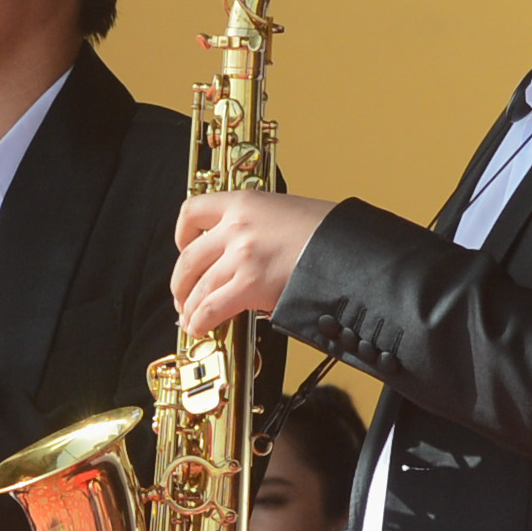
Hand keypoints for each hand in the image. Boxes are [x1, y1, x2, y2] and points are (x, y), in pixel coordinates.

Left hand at [172, 188, 335, 333]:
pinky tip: (200, 328)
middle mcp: (237, 226)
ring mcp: (241, 255)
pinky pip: (212, 307)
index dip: (182, 233)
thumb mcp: (286, 213)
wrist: (350, 248)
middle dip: (181, 283)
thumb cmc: (329, 233)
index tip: (184, 247)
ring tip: (191, 320)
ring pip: (198, 287)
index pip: (193, 210)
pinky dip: (201, 321)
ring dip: (190, 308)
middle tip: (183, 296)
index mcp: (244, 202)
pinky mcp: (250, 284)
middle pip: (190, 258)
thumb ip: (259, 227)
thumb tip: (245, 254)